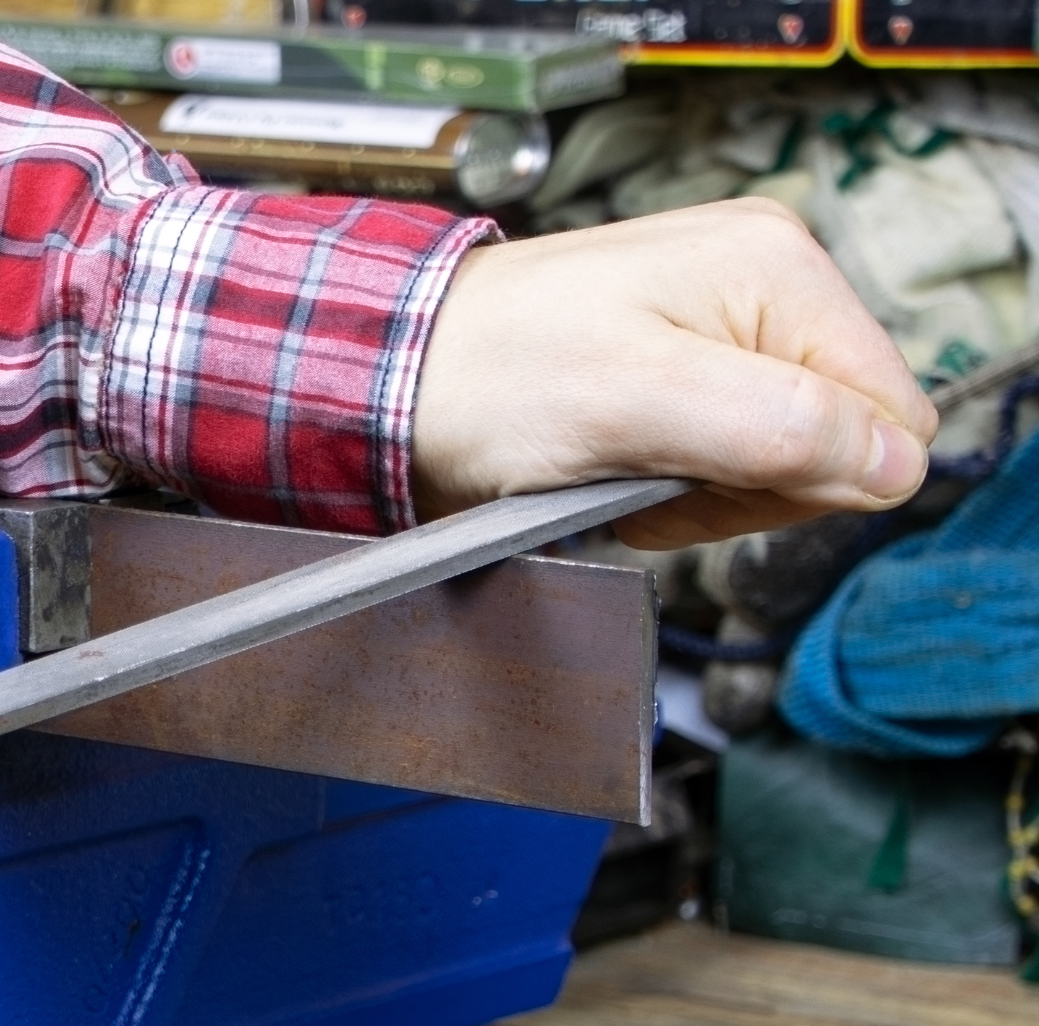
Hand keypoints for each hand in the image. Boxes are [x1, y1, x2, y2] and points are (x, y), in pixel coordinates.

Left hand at [410, 199, 938, 548]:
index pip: (890, 413)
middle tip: (654, 475)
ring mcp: (726, 323)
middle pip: (840, 439)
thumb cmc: (486, 376)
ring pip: (786, 457)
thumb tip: (892, 461)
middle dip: (750, 486)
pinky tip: (618, 466)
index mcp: (779, 271)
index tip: (714, 478)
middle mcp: (767, 284)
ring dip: (706, 492)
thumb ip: (776, 429)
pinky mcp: (687, 365)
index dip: (812, 476)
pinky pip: (730, 453)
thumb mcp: (638, 403)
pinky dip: (677, 482)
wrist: (394, 377)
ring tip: (623, 467)